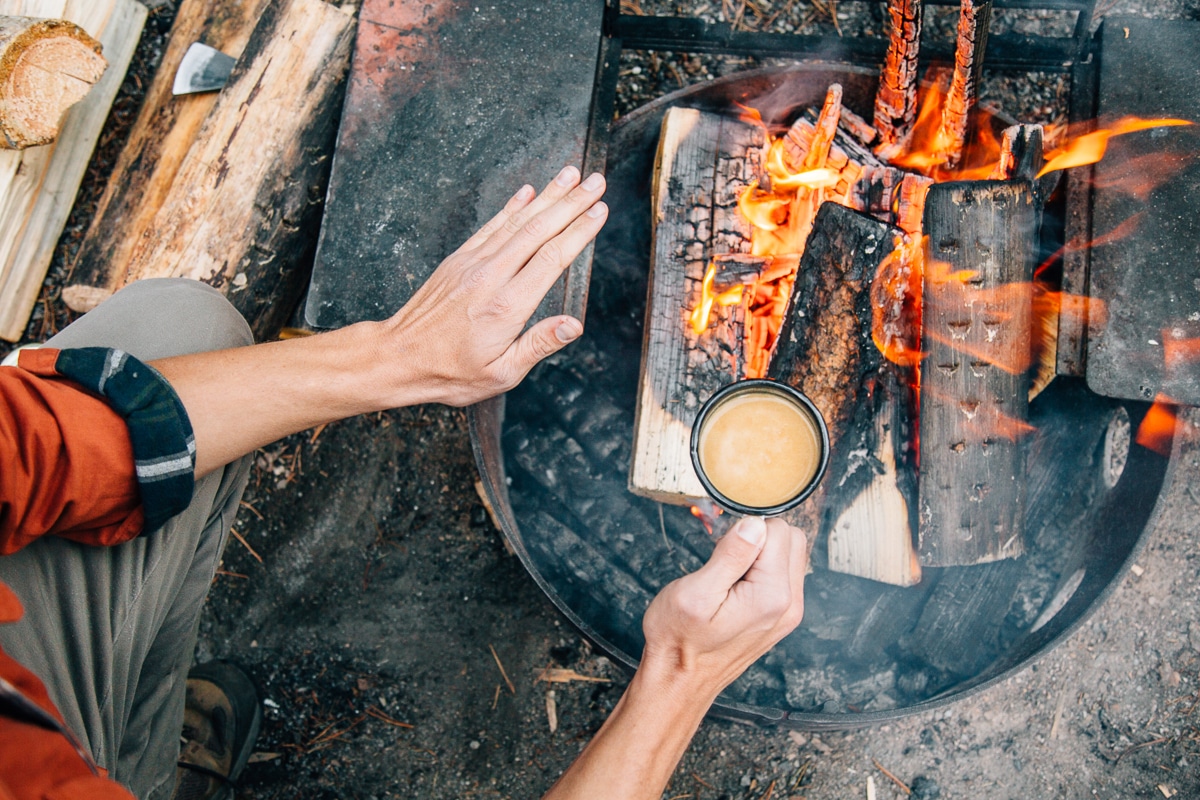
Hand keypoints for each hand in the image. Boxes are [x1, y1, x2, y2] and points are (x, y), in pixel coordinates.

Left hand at [376, 165, 606, 406]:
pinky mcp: (458, 261)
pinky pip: (490, 226)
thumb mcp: (500, 373)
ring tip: (570, 175)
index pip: (552, 258)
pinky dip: (511, 207)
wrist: (397, 357)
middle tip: (596, 182)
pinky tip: (527, 191)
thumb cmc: (450, 372)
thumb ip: (538, 344)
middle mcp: (490, 277)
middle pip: (538, 230)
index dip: (579, 231)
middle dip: (571, 203)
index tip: (600, 211)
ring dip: (546, 196)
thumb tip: (573, 325)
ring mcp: (472, 264)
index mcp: (506, 306)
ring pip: (516, 222)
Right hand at [641, 516, 807, 697]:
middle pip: (791, 538)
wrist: (680, 679)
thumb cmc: (680, 640)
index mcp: (772, 596)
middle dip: (757, 538)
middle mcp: (789, 604)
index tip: (721, 552)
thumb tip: (755, 524)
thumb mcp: (695, 592)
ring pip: (790, 553)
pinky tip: (737, 586)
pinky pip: (783, 574)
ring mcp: (788, 612)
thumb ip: (730, 556)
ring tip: (728, 575)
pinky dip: (762, 569)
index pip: (776, 530)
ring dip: (761, 553)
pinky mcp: (781, 616)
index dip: (744, 530)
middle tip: (724, 562)